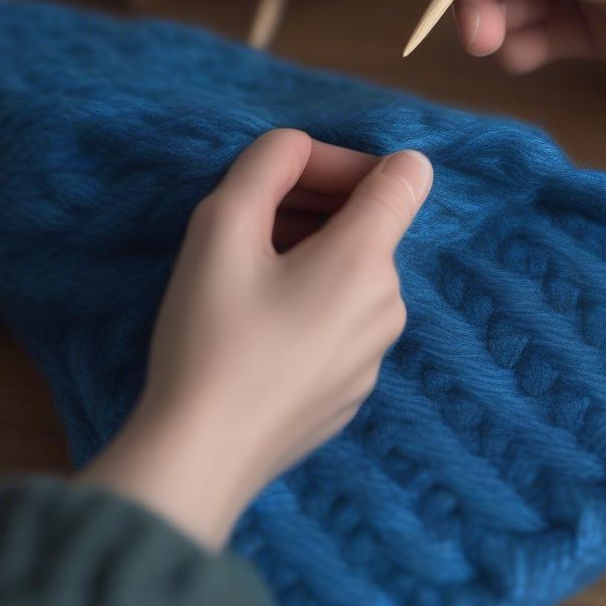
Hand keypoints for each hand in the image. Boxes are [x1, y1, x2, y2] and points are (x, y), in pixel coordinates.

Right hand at [79, 129, 431, 548]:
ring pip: (354, 272)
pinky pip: (344, 319)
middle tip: (246, 224)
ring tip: (244, 275)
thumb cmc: (210, 338)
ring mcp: (376, 353)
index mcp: (367, 261)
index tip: (289, 181)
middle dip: (315, 206)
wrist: (203, 458)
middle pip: (369, 224)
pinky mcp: (354, 389)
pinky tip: (258, 326)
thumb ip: (269, 164)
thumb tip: (302, 147)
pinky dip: (311, 301)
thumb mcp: (221, 228)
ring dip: (308, 254)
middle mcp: (389, 305)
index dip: (345, 161)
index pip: (401, 175)